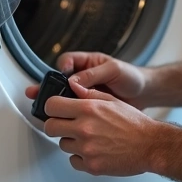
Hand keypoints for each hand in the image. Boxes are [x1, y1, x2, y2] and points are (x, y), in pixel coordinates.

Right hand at [23, 51, 150, 108]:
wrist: (146, 94)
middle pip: (59, 81)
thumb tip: (73, 81)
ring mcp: (85, 94)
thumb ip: (94, 74)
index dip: (61, 67)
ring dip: (52, 102)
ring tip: (41, 108)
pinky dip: (65, 115)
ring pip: (63, 97)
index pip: (67, 61)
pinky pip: (73, 110)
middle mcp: (83, 78)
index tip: (62, 73)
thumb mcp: (114, 70)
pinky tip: (59, 119)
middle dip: (47, 87)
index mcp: (88, 64)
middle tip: (35, 93)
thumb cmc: (133, 77)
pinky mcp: (89, 108)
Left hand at [41, 79, 161, 176]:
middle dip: (56, 126)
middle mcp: (84, 128)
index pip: (51, 106)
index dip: (52, 108)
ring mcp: (87, 149)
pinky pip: (73, 161)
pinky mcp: (91, 165)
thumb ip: (89, 94)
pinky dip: (80, 158)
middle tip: (67, 126)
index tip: (56, 110)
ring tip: (90, 139)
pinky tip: (94, 151)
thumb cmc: (135, 124)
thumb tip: (73, 89)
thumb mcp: (112, 100)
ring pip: (62, 145)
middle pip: (50, 127)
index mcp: (88, 109)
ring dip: (72, 142)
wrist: (151, 145)